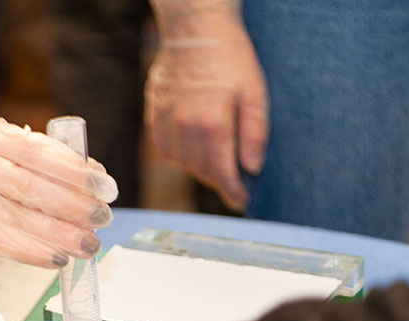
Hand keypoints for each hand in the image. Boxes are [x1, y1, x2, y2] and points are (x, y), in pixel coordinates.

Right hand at [0, 114, 117, 266]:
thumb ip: (32, 157)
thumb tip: (90, 176)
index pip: (35, 150)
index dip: (74, 170)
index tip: (105, 185)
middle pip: (28, 186)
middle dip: (73, 205)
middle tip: (102, 217)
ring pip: (17, 219)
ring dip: (59, 235)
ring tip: (88, 245)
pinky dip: (33, 251)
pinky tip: (57, 257)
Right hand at [145, 2, 267, 211]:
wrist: (194, 30)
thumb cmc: (229, 57)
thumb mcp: (255, 91)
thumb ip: (255, 133)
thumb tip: (252, 168)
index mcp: (212, 124)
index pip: (222, 173)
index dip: (233, 192)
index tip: (241, 201)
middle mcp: (184, 129)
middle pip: (202, 171)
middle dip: (220, 179)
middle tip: (234, 178)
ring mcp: (165, 124)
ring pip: (183, 164)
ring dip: (200, 167)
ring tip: (216, 157)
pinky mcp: (153, 118)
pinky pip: (166, 150)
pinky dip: (181, 155)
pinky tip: (194, 145)